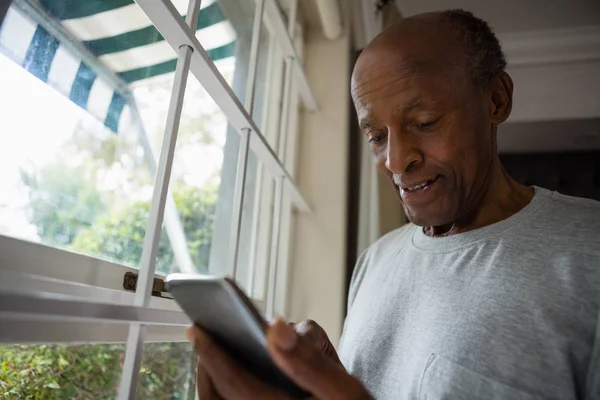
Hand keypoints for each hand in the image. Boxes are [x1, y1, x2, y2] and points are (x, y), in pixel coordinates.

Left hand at [185, 318, 371, 399]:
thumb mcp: (344, 390)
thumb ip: (309, 359)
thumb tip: (275, 326)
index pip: (234, 383)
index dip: (212, 353)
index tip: (197, 329)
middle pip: (218, 397)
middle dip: (206, 365)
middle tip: (200, 336)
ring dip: (212, 378)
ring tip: (212, 352)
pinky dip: (226, 390)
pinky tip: (235, 372)